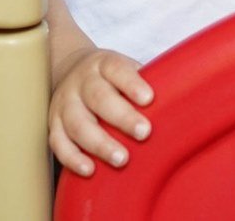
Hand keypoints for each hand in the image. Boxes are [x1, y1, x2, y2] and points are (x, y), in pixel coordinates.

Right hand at [48, 47, 152, 176]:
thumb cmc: (111, 78)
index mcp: (103, 64)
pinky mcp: (53, 123)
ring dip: (99, 143)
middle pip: (98, 97)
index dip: (132, 83)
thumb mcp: (126, 69)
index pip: (116, 69)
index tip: (149, 98)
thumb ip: (146, 81)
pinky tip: (90, 170)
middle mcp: (81, 81)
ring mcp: (64, 102)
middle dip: (121, 117)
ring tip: (121, 159)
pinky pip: (58, 143)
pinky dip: (72, 158)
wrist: (71, 69)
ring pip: (77, 123)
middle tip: (144, 132)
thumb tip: (181, 101)